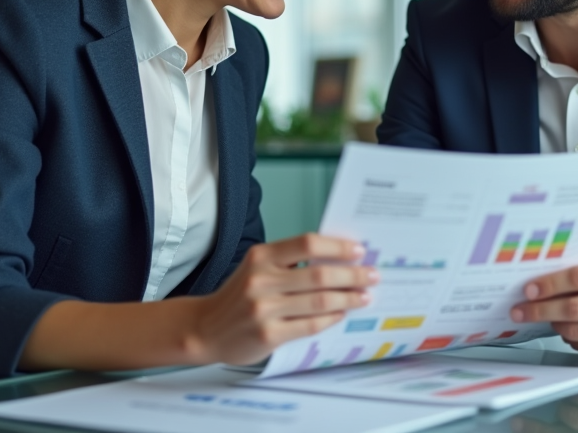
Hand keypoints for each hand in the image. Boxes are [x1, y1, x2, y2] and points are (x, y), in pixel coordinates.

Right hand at [192, 233, 377, 365]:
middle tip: (372, 275)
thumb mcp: (257, 267)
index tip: (358, 251)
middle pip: (319, 274)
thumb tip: (337, 258)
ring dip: (349, 298)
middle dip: (352, 275)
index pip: (307, 243)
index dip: (337, 247)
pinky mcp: (268, 335)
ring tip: (364, 296)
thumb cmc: (239, 295)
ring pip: (320, 301)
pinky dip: (331, 318)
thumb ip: (290, 261)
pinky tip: (342, 313)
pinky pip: (310, 325)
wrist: (205, 328)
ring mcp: (264, 309)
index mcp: (261, 256)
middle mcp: (261, 280)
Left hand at [510, 258, 577, 363]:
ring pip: (576, 330)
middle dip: (540, 309)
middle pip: (574, 308)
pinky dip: (570, 338)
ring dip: (553, 324)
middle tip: (519, 309)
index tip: (528, 288)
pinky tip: (565, 329)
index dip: (549, 284)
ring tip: (542, 317)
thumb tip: (550, 267)